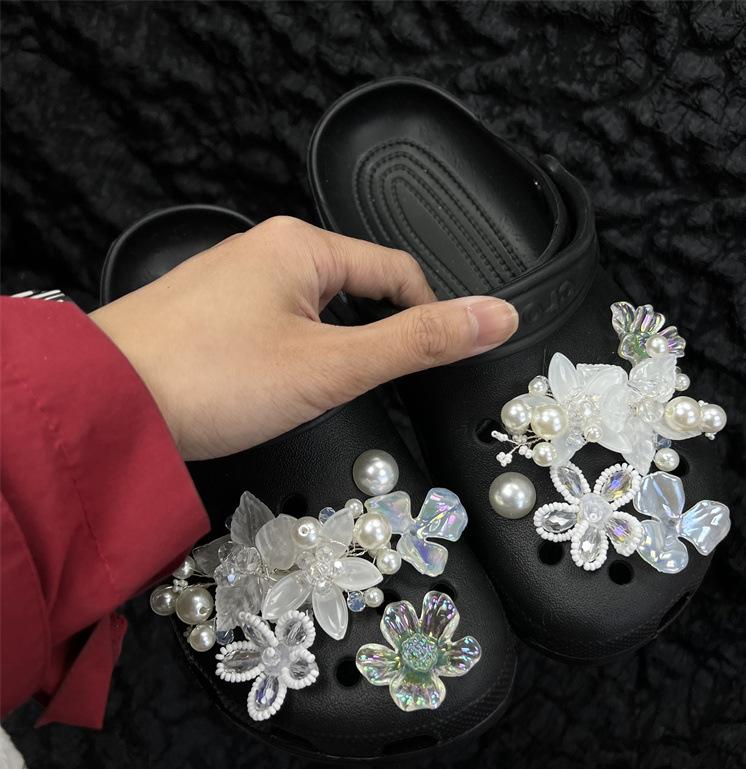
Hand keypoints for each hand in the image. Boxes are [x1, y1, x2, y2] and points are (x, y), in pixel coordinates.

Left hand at [90, 216, 517, 459]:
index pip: (397, 270)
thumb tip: (495, 315)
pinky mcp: (207, 311)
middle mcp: (264, 249)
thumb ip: (419, 342)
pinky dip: (292, 352)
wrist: (107, 404)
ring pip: (312, 309)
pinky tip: (276, 384)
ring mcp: (231, 279)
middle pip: (354, 288)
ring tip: (321, 390)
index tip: (440, 355)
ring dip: (331, 347)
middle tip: (373, 384)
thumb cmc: (212, 378)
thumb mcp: (334, 365)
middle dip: (374, 335)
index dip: (429, 315)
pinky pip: (274, 323)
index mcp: (302, 245)